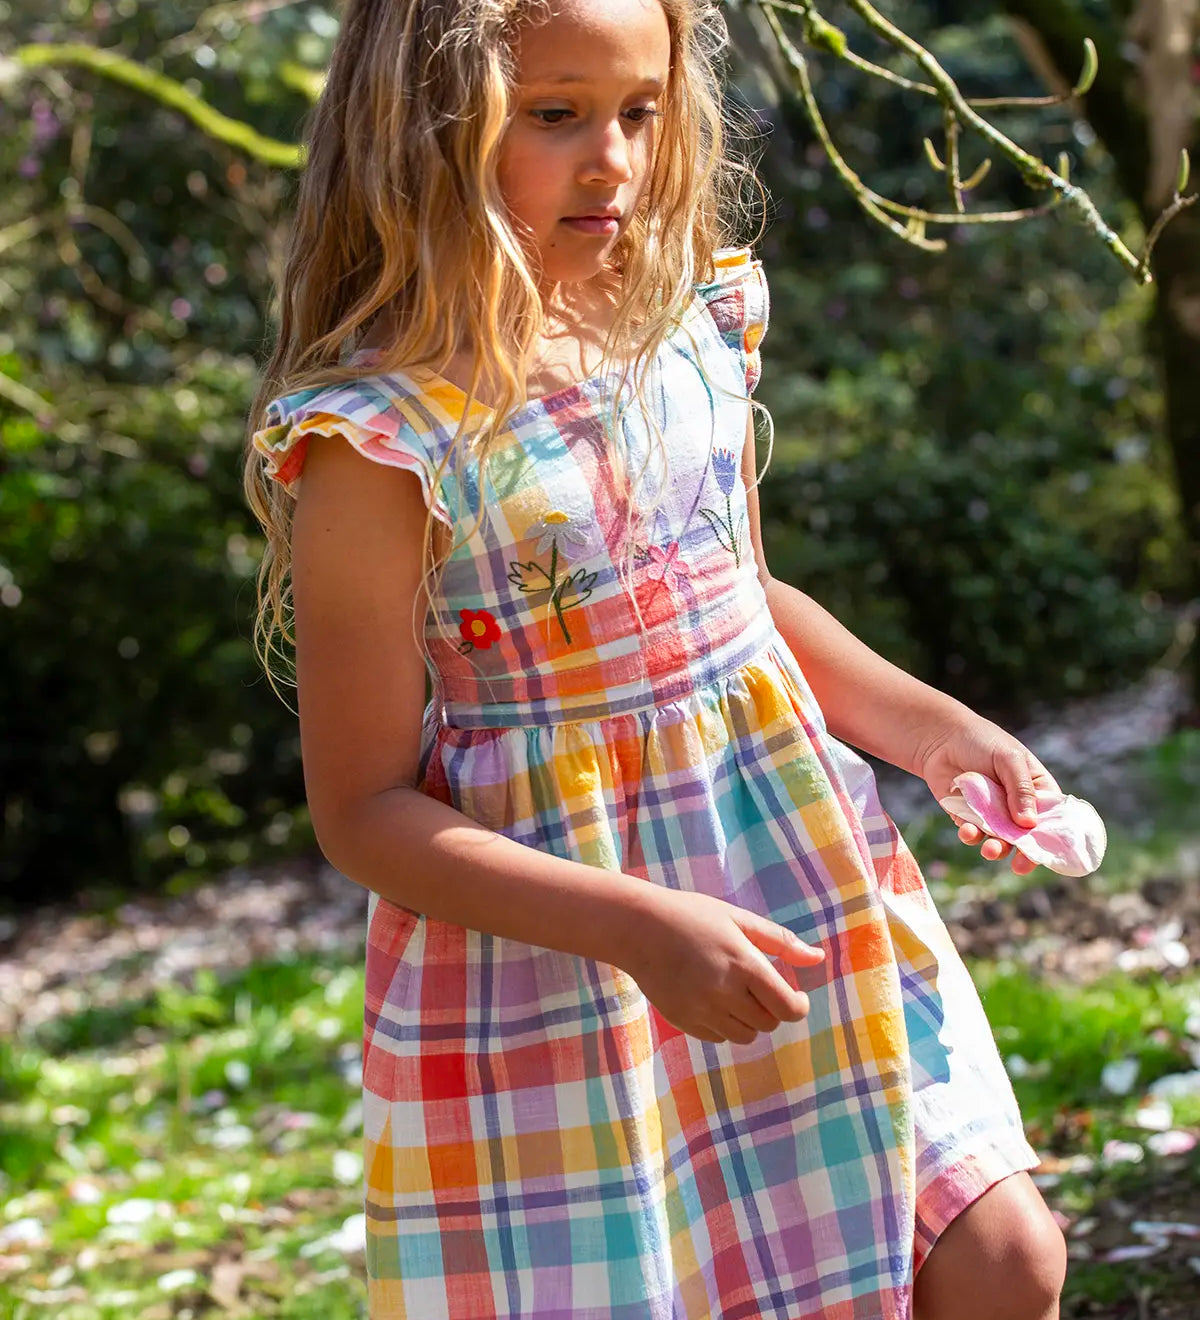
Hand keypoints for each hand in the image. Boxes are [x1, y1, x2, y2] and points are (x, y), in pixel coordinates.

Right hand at [614, 889, 824, 1044]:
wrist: (637, 928)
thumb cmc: (691, 915)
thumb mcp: (738, 919)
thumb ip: (780, 941)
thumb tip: (818, 958)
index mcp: (743, 964)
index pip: (788, 1008)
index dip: (799, 1006)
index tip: (797, 996)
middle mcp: (724, 992)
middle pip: (768, 1024)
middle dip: (772, 1009)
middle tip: (759, 987)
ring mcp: (701, 1010)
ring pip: (745, 1036)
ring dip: (749, 1020)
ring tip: (735, 992)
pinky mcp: (683, 1020)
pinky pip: (718, 1037)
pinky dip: (724, 1024)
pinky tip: (712, 998)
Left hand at [915, 715, 1059, 875]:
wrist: (941, 738)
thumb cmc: (982, 741)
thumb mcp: (1008, 759)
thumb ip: (1020, 789)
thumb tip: (1029, 823)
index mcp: (1037, 790)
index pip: (1052, 817)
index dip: (1052, 836)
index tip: (1049, 852)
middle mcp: (1017, 806)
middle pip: (1027, 836)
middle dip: (1024, 852)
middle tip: (1020, 866)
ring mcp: (993, 814)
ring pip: (1000, 840)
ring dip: (997, 849)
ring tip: (991, 850)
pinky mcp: (968, 817)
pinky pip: (973, 834)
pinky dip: (971, 836)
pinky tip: (967, 832)